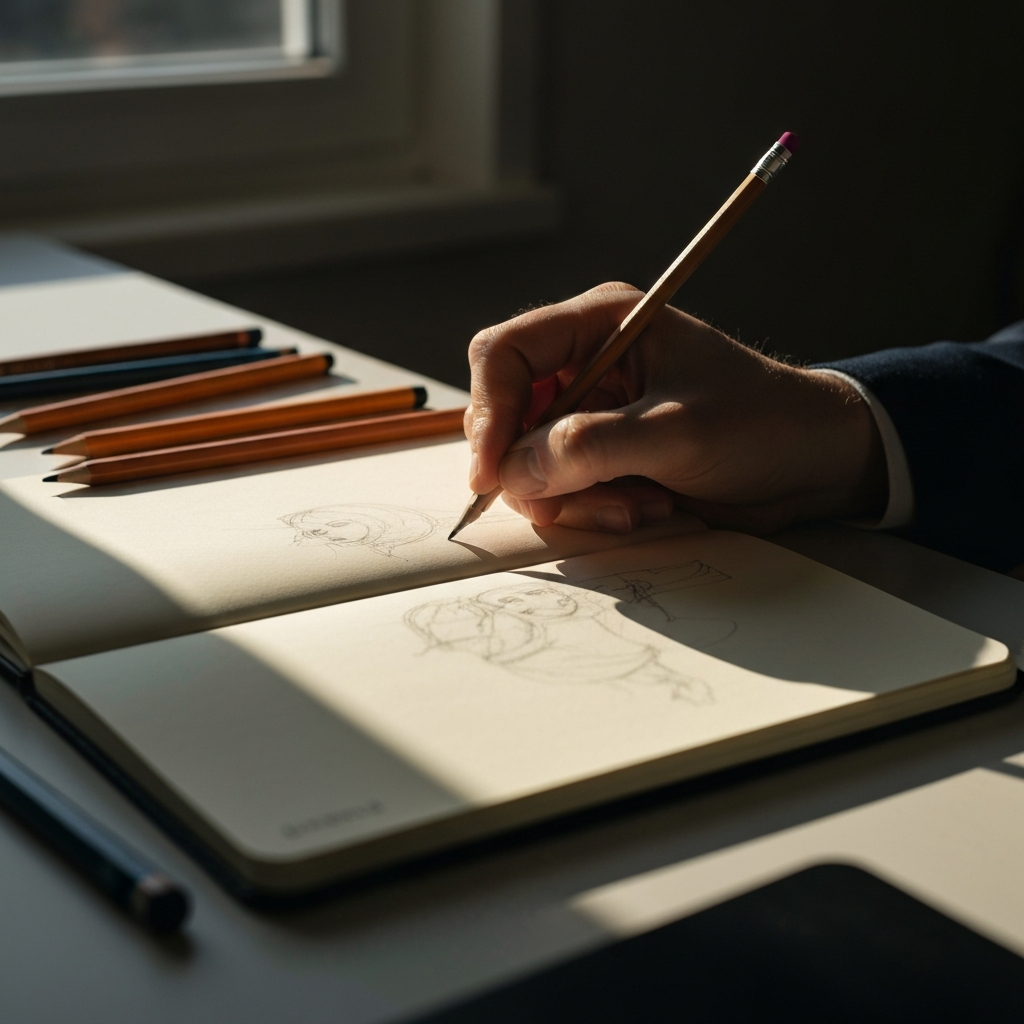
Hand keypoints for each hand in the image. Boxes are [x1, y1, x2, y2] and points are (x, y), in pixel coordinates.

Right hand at [464, 282, 886, 534]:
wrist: (812, 462)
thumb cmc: (761, 423)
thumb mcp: (678, 432)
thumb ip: (592, 447)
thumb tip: (514, 471)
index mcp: (600, 324)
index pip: (505, 355)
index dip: (489, 414)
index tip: (494, 474)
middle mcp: (586, 363)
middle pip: (508, 416)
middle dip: (539, 469)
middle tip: (583, 500)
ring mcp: (592, 412)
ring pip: (531, 463)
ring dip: (575, 498)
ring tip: (639, 504)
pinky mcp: (603, 454)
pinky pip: (562, 489)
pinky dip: (593, 510)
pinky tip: (646, 507)